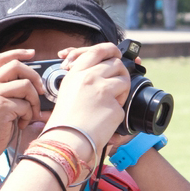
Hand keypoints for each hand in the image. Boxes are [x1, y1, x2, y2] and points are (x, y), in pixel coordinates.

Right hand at [0, 50, 46, 165]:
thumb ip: (11, 92)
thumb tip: (37, 86)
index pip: (2, 58)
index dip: (18, 52)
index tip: (32, 53)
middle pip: (17, 66)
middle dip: (34, 76)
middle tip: (40, 91)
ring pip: (25, 85)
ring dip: (34, 100)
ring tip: (30, 114)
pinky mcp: (1, 106)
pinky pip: (25, 104)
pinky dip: (29, 115)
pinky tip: (21, 124)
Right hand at [42, 43, 129, 162]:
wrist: (66, 141)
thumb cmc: (64, 120)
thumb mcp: (68, 90)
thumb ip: (84, 77)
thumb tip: (102, 67)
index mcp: (77, 73)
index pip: (98, 50)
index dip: (111, 49)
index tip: (116, 53)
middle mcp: (90, 77)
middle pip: (116, 64)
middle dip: (119, 73)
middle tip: (115, 85)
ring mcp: (103, 91)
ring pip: (124, 80)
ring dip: (122, 90)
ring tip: (110, 103)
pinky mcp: (114, 107)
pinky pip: (123, 104)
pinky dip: (117, 112)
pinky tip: (105, 119)